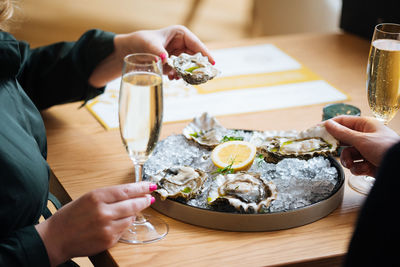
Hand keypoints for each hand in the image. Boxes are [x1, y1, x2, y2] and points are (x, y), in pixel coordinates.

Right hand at [35, 182, 155, 265]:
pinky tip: (118, 222)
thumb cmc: (69, 217)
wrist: (55, 239)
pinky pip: (124, 229)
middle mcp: (103, 211)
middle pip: (133, 204)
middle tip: (150, 197)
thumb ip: (108, 196)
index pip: (126, 190)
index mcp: (96, 197)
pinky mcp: (108, 240)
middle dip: (144, 200)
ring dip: (133, 213)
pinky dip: (124, 224)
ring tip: (129, 210)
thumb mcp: (87, 198)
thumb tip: (129, 194)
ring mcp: (107, 227)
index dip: (141, 188)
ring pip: (131, 217)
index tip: (150, 186)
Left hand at [89, 25, 214, 86]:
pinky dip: (179, 76)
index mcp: (180, 34)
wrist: (129, 50)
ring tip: (180, 77)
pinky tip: (173, 78)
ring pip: (189, 66)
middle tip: (199, 76)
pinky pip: (181, 71)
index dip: (205, 53)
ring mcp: (178, 55)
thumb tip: (165, 59)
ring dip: (187, 73)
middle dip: (197, 66)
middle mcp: (182, 44)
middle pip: (196, 56)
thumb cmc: (140, 41)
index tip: (211, 63)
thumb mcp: (148, 44)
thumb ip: (157, 51)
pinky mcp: (174, 65)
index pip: (196, 44)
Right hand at [324, 115, 399, 175]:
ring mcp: (367, 150)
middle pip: (343, 139)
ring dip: (348, 160)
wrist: (398, 170)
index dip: (329, 125)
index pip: (342, 121)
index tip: (316, 131)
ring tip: (353, 163)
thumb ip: (342, 133)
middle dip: (339, 148)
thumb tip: (328, 124)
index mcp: (365, 125)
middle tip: (330, 151)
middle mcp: (365, 136)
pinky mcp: (368, 163)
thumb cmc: (386, 149)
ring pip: (347, 154)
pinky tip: (365, 168)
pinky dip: (357, 168)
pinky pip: (354, 164)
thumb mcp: (361, 140)